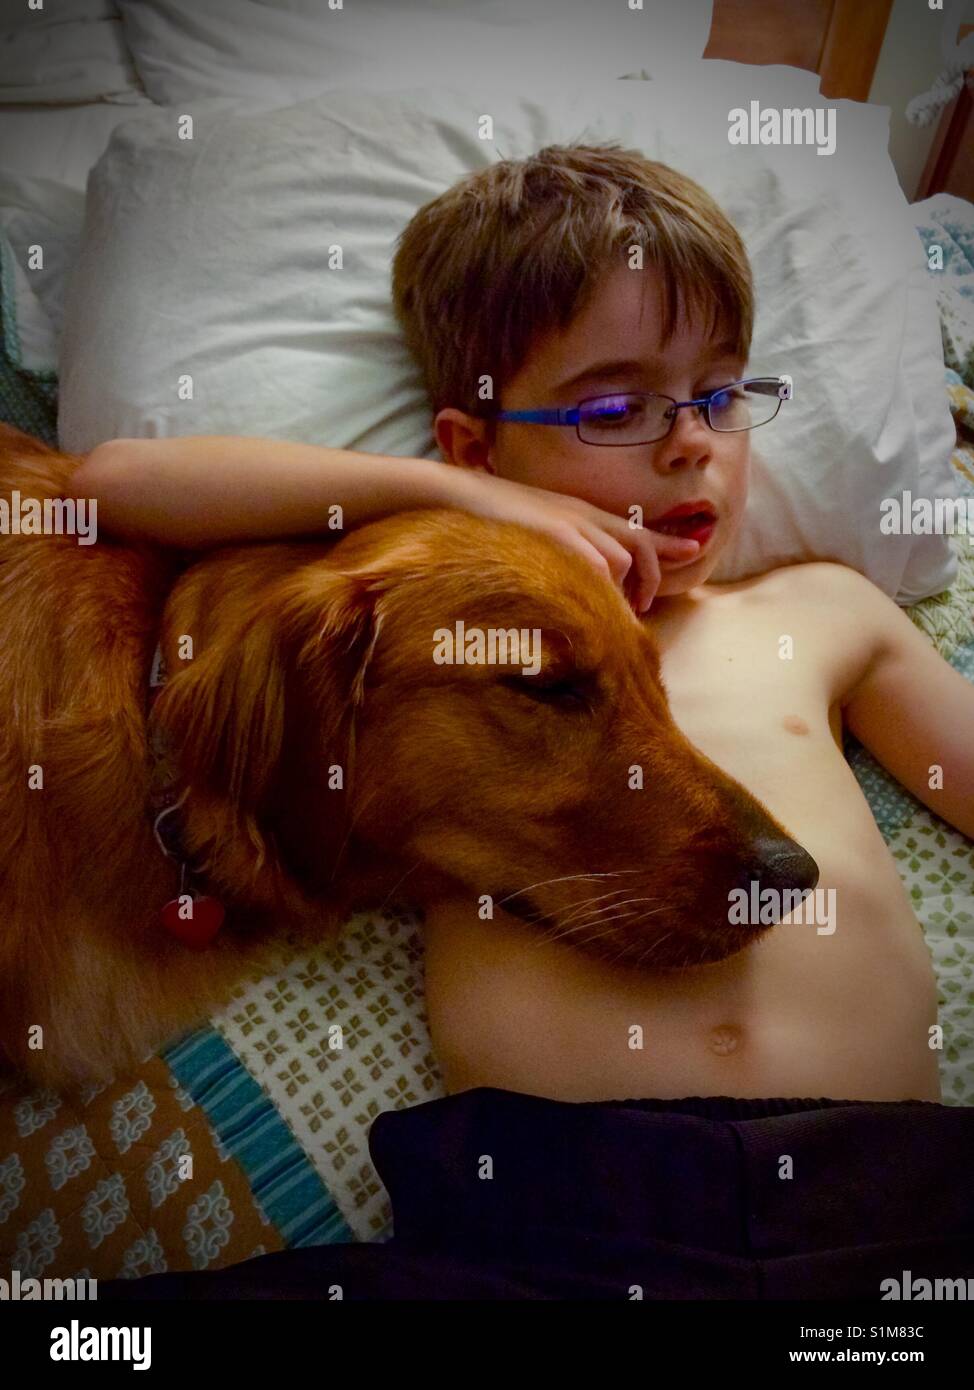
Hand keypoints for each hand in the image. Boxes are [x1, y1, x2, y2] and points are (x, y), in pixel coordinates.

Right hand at [446, 470, 699, 613]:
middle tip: (646, 605)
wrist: (454, 495)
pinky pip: (596, 565)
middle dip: (651, 577)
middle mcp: (581, 516)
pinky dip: (602, 587)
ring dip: (621, 592)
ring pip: (620, 561)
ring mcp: (569, 525)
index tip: (693, 551)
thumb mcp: (531, 530)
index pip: (633, 528)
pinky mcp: (556, 536)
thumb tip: (574, 578)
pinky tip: (595, 606)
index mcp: (578, 513)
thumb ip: (558, 546)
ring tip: (610, 615)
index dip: (665, 543)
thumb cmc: (486, 520)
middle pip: (637, 546)